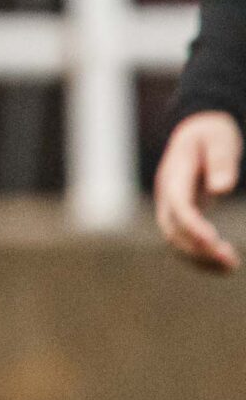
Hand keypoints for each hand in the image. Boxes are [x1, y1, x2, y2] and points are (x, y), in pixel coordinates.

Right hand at [156, 109, 242, 272]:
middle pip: (172, 229)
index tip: (212, 241)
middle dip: (198, 248)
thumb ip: (221, 160)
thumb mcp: (219, 138)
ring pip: (176, 241)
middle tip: (231, 261)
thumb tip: (222, 189)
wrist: (198, 133)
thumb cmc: (211, 134)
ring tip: (231, 267)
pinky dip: (201, 256)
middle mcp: (167, 194)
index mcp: (174, 174)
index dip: (192, 225)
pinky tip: (224, 264)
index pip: (178, 205)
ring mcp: (171, 206)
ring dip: (200, 258)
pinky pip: (185, 241)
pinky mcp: (182, 215)